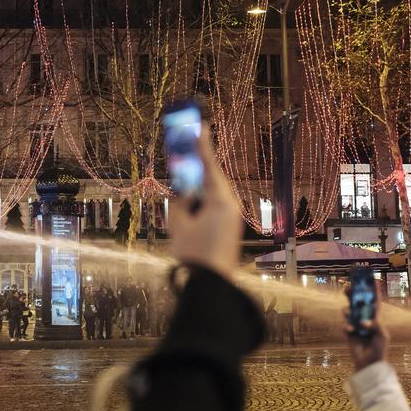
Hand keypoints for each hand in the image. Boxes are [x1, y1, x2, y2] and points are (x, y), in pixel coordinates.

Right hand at [169, 132, 242, 280]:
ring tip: (183, 183)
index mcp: (220, 201)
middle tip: (187, 145)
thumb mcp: (179, 223)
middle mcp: (230, 206)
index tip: (200, 126)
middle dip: (198, 165)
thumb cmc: (194, 254)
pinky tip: (189, 203)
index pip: (209, 166)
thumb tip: (182, 189)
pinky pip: (213, 205)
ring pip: (212, 193)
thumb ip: (179, 200)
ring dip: (197, 187)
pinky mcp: (229, 227)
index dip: (202, 146)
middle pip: (212, 178)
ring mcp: (232, 217)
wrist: (210, 284)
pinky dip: (201, 200)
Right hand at [343, 288, 388, 370]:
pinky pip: (345, 325)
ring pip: (348, 311)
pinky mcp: (348, 332)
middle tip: (348, 287)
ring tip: (347, 312)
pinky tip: (350, 330)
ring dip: (347, 310)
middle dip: (353, 294)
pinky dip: (347, 326)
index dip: (374, 291)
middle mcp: (365, 319)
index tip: (372, 279)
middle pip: (358, 303)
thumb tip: (363, 321)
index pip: (374, 302)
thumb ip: (375, 326)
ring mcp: (356, 325)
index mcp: (375, 318)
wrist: (369, 363)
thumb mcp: (382, 335)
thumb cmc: (379, 349)